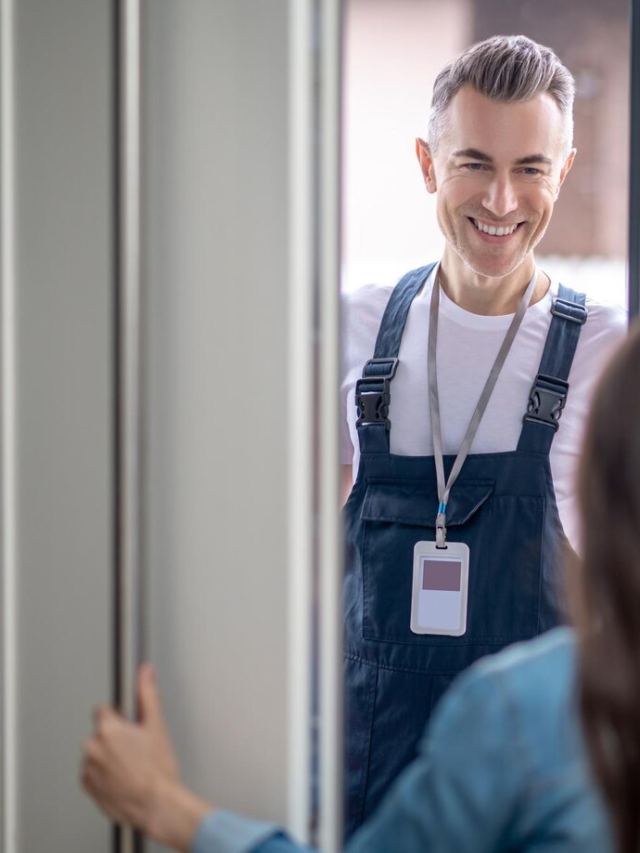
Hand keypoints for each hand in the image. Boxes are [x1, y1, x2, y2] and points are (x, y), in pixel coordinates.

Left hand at [82, 663, 212, 850]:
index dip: (119, 715)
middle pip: (100, 733)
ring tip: (130, 766)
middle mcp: (93, 748)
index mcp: (108, 729)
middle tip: (135, 748)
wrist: (156, 805)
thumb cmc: (157, 770)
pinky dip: (104, 774)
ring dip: (108, 756)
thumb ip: (147, 694)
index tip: (128, 724)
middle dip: (114, 738)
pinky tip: (122, 777)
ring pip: (96, 754)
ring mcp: (88, 769)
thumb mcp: (157, 726)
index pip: (102, 709)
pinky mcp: (88, 787)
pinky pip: (92, 774)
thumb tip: (145, 671)